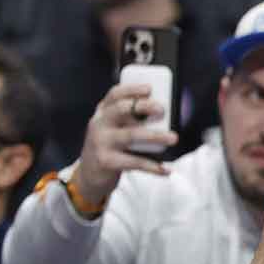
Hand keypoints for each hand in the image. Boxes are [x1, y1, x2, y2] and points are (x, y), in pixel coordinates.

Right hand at [72, 82, 177, 209]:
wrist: (89, 175)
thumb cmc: (111, 146)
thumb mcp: (115, 128)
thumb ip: (132, 119)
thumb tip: (168, 115)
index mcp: (103, 112)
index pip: (114, 94)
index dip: (131, 89)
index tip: (149, 88)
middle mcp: (99, 124)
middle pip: (121, 109)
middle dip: (144, 106)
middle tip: (163, 110)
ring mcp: (101, 142)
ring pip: (130, 135)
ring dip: (155, 135)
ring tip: (173, 138)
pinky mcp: (105, 161)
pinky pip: (133, 162)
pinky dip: (153, 166)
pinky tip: (166, 169)